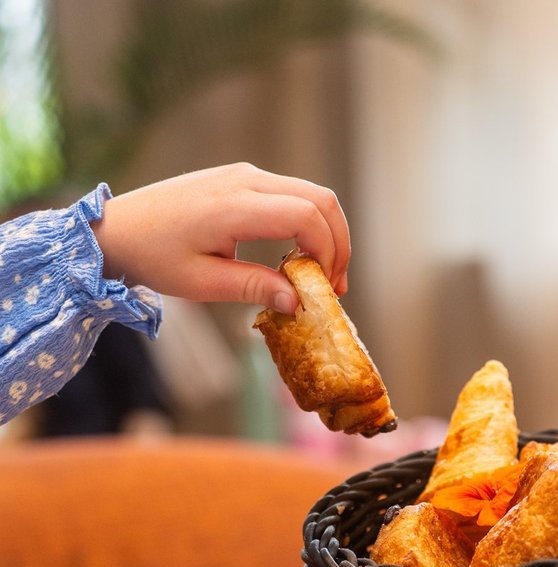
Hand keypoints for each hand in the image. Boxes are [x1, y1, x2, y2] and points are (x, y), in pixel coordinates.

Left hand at [92, 163, 350, 313]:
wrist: (120, 227)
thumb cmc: (155, 256)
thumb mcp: (203, 283)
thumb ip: (254, 288)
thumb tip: (298, 302)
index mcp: (234, 206)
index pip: (306, 216)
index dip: (328, 253)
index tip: (324, 289)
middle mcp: (245, 180)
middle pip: (320, 199)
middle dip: (338, 243)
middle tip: (334, 286)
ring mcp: (244, 174)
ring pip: (311, 194)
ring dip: (326, 234)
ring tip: (320, 276)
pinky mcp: (242, 178)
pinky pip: (292, 194)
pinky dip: (308, 224)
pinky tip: (298, 258)